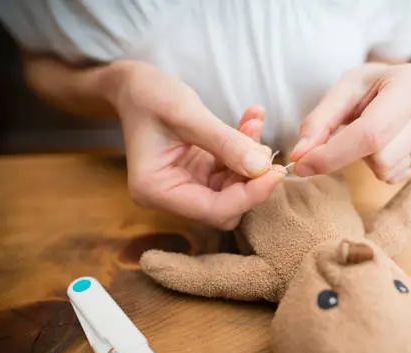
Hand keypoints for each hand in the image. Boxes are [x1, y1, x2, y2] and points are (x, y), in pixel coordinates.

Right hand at [107, 61, 284, 229]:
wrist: (134, 84)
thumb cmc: (148, 94)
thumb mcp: (186, 113)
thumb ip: (225, 142)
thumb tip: (262, 167)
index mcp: (156, 190)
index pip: (212, 210)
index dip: (249, 196)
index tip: (276, 172)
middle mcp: (170, 195)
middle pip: (226, 207)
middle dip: (251, 180)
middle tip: (268, 149)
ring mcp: (186, 185)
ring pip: (234, 189)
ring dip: (251, 159)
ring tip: (254, 122)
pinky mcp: (199, 172)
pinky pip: (231, 169)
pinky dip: (245, 148)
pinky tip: (252, 120)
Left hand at [290, 63, 410, 182]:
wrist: (400, 86)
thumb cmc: (370, 87)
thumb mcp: (342, 92)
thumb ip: (317, 123)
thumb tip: (299, 156)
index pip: (371, 132)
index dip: (333, 154)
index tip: (302, 165)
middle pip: (380, 157)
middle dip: (353, 152)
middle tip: (353, 128)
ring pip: (388, 171)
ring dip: (368, 159)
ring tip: (374, 132)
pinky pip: (397, 176)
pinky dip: (382, 165)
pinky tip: (387, 142)